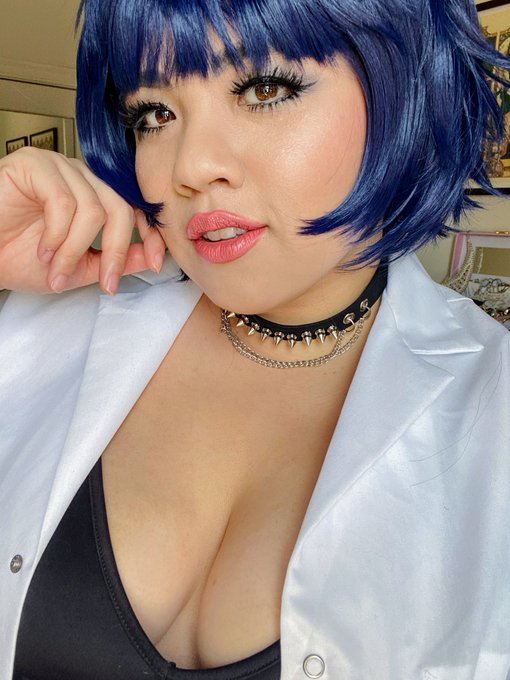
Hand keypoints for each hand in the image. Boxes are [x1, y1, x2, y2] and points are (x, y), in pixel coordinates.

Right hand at [0, 147, 166, 293]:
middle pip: (120, 209)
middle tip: (104, 282)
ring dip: (74, 250)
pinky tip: (43, 250)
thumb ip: (115, 260)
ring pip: (92, 210)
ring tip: (54, 270)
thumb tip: (153, 258)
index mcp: (94, 195)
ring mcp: (58, 167)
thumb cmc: (18, 257)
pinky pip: (63, 202)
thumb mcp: (79, 268)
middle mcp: (80, 177)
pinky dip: (56, 235)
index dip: (151, 235)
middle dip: (116, 252)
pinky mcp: (34, 165)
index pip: (134, 207)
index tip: (158, 263)